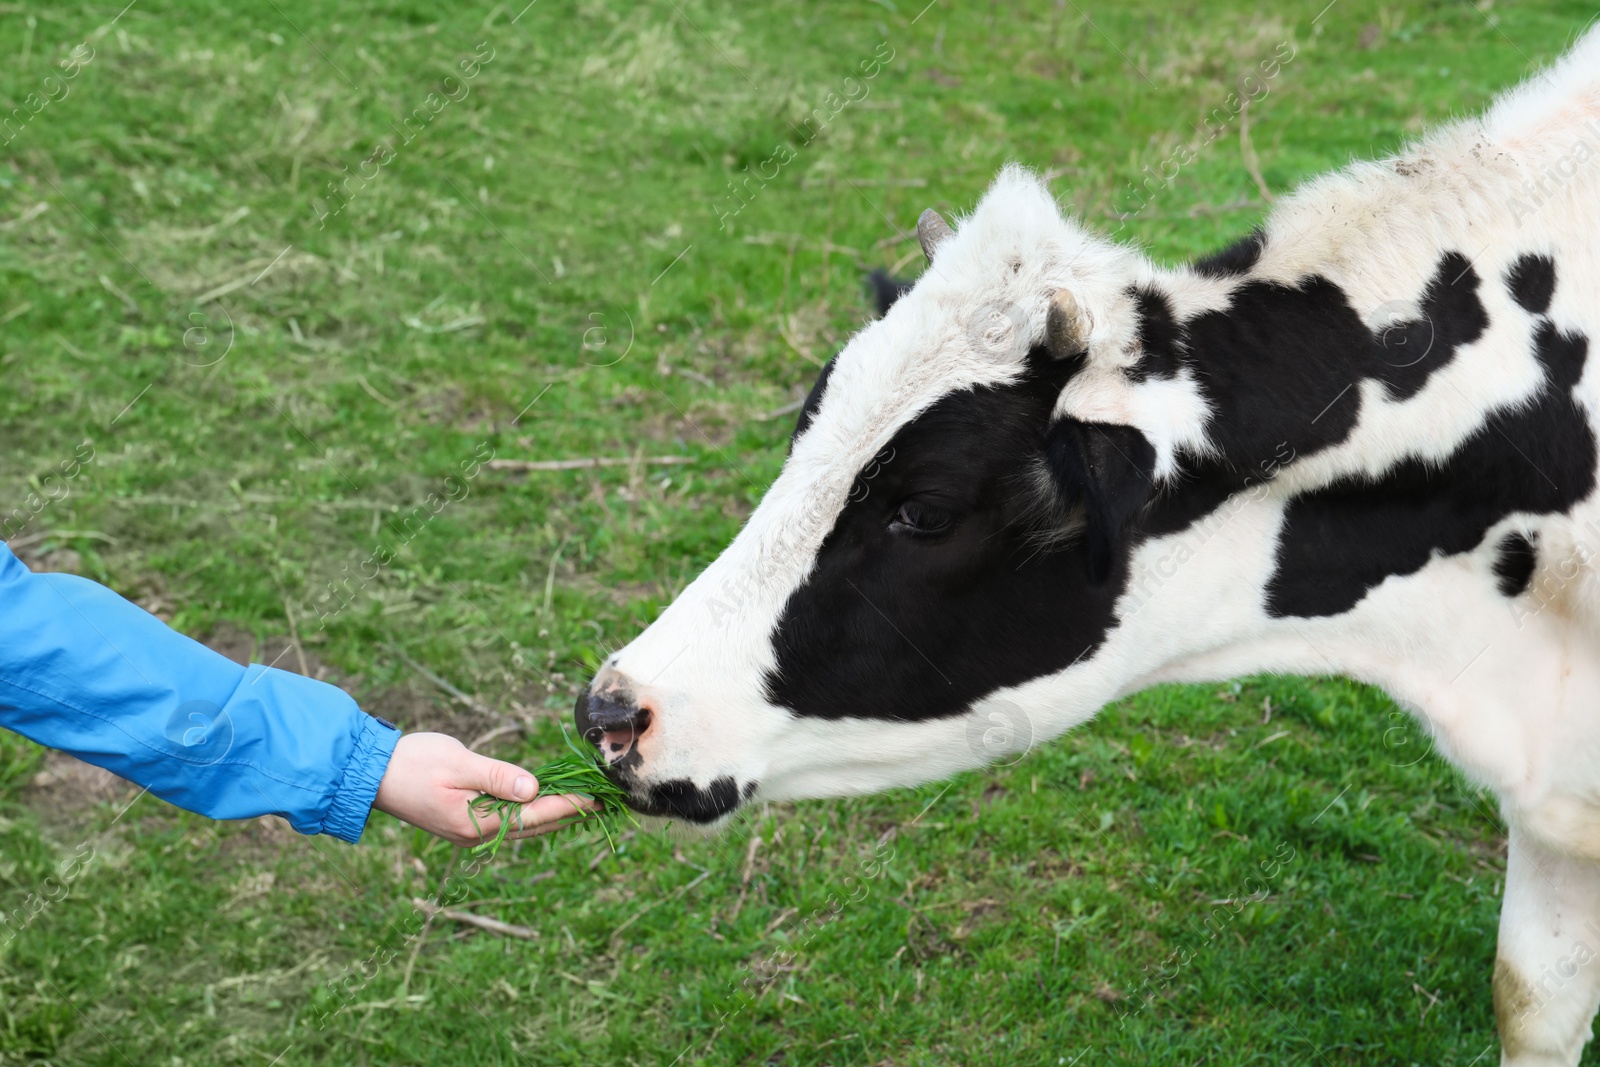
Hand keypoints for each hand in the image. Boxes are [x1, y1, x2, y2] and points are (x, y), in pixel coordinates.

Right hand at [372, 732, 595, 846]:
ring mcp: (468, 831)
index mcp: (476, 821)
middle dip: (568, 814)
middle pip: (532, 825)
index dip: (568, 805)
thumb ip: (497, 776)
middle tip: (602, 804)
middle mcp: (475, 834)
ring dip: (552, 815)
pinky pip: (507, 821)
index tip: (596, 799)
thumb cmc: (412, 763)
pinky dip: (530, 813)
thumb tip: (535, 788)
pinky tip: (544, 804)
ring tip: (583, 806)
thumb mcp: (457, 763)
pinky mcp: (462, 822)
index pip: (534, 814)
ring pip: (521, 826)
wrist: (371, 774)